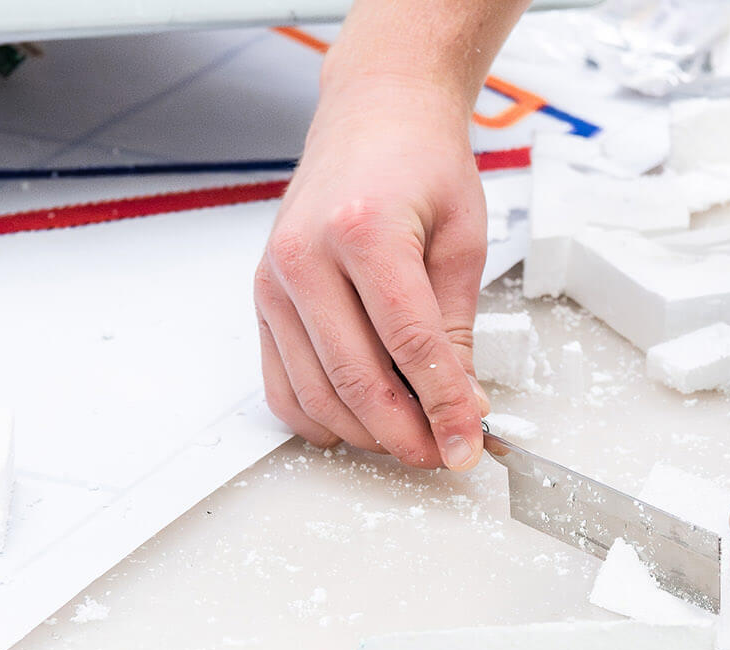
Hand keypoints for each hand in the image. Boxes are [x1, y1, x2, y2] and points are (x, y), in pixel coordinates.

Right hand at [256, 73, 489, 469]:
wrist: (375, 116)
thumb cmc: (420, 164)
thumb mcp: (462, 241)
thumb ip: (457, 331)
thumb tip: (462, 406)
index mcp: (364, 231)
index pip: (409, 345)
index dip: (443, 407)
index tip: (467, 445)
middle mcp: (305, 256)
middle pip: (356, 380)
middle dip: (406, 433)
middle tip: (443, 452)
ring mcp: (275, 280)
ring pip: (317, 394)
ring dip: (367, 434)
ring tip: (412, 440)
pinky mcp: (262, 299)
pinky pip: (282, 385)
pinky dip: (320, 419)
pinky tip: (359, 425)